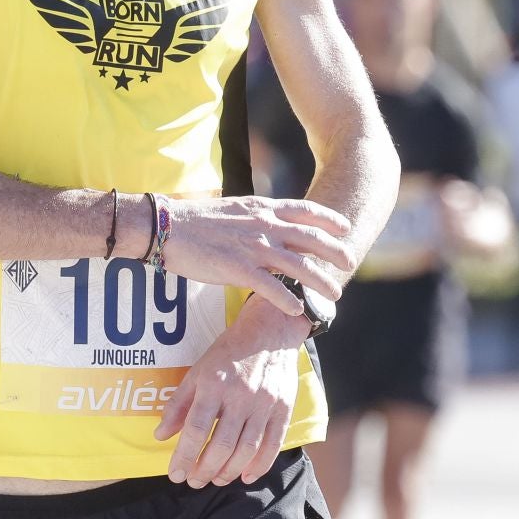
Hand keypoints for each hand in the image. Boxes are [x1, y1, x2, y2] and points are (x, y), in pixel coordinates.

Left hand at [154, 296, 308, 486]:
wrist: (270, 331)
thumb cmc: (229, 352)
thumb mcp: (197, 371)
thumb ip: (178, 404)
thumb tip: (160, 435)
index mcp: (214, 384)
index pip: (197, 428)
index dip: (184, 456)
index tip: (175, 474)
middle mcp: (240, 396)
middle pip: (222, 444)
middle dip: (205, 469)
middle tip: (194, 481)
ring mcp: (264, 404)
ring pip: (246, 449)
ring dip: (229, 471)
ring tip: (216, 480)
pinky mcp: (283, 409)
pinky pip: (272, 444)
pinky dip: (260, 465)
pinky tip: (246, 476)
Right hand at [160, 195, 356, 318]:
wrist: (167, 226)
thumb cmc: (195, 220)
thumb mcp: (234, 210)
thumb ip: (256, 217)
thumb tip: (272, 226)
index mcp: (262, 208)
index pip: (305, 210)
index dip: (328, 219)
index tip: (345, 227)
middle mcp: (264, 225)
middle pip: (311, 238)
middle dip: (335, 251)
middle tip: (351, 262)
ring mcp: (253, 247)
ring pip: (299, 265)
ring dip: (320, 281)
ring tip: (334, 294)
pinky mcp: (239, 269)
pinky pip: (272, 288)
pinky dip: (288, 300)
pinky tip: (297, 310)